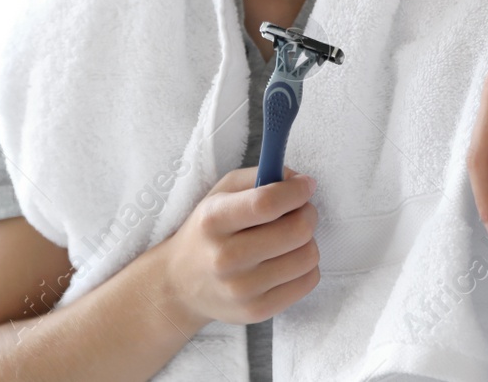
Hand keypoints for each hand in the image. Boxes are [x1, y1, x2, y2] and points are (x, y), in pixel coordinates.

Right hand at [158, 165, 320, 327]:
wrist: (179, 285)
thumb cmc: (208, 230)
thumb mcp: (221, 192)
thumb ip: (261, 175)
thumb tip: (301, 181)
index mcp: (214, 220)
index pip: (267, 203)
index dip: (296, 191)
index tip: (306, 185)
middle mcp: (225, 258)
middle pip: (296, 230)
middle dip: (308, 213)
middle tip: (300, 211)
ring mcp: (241, 290)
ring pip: (307, 256)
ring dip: (308, 241)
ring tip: (290, 238)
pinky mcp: (256, 311)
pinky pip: (308, 281)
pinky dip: (306, 266)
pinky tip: (287, 260)